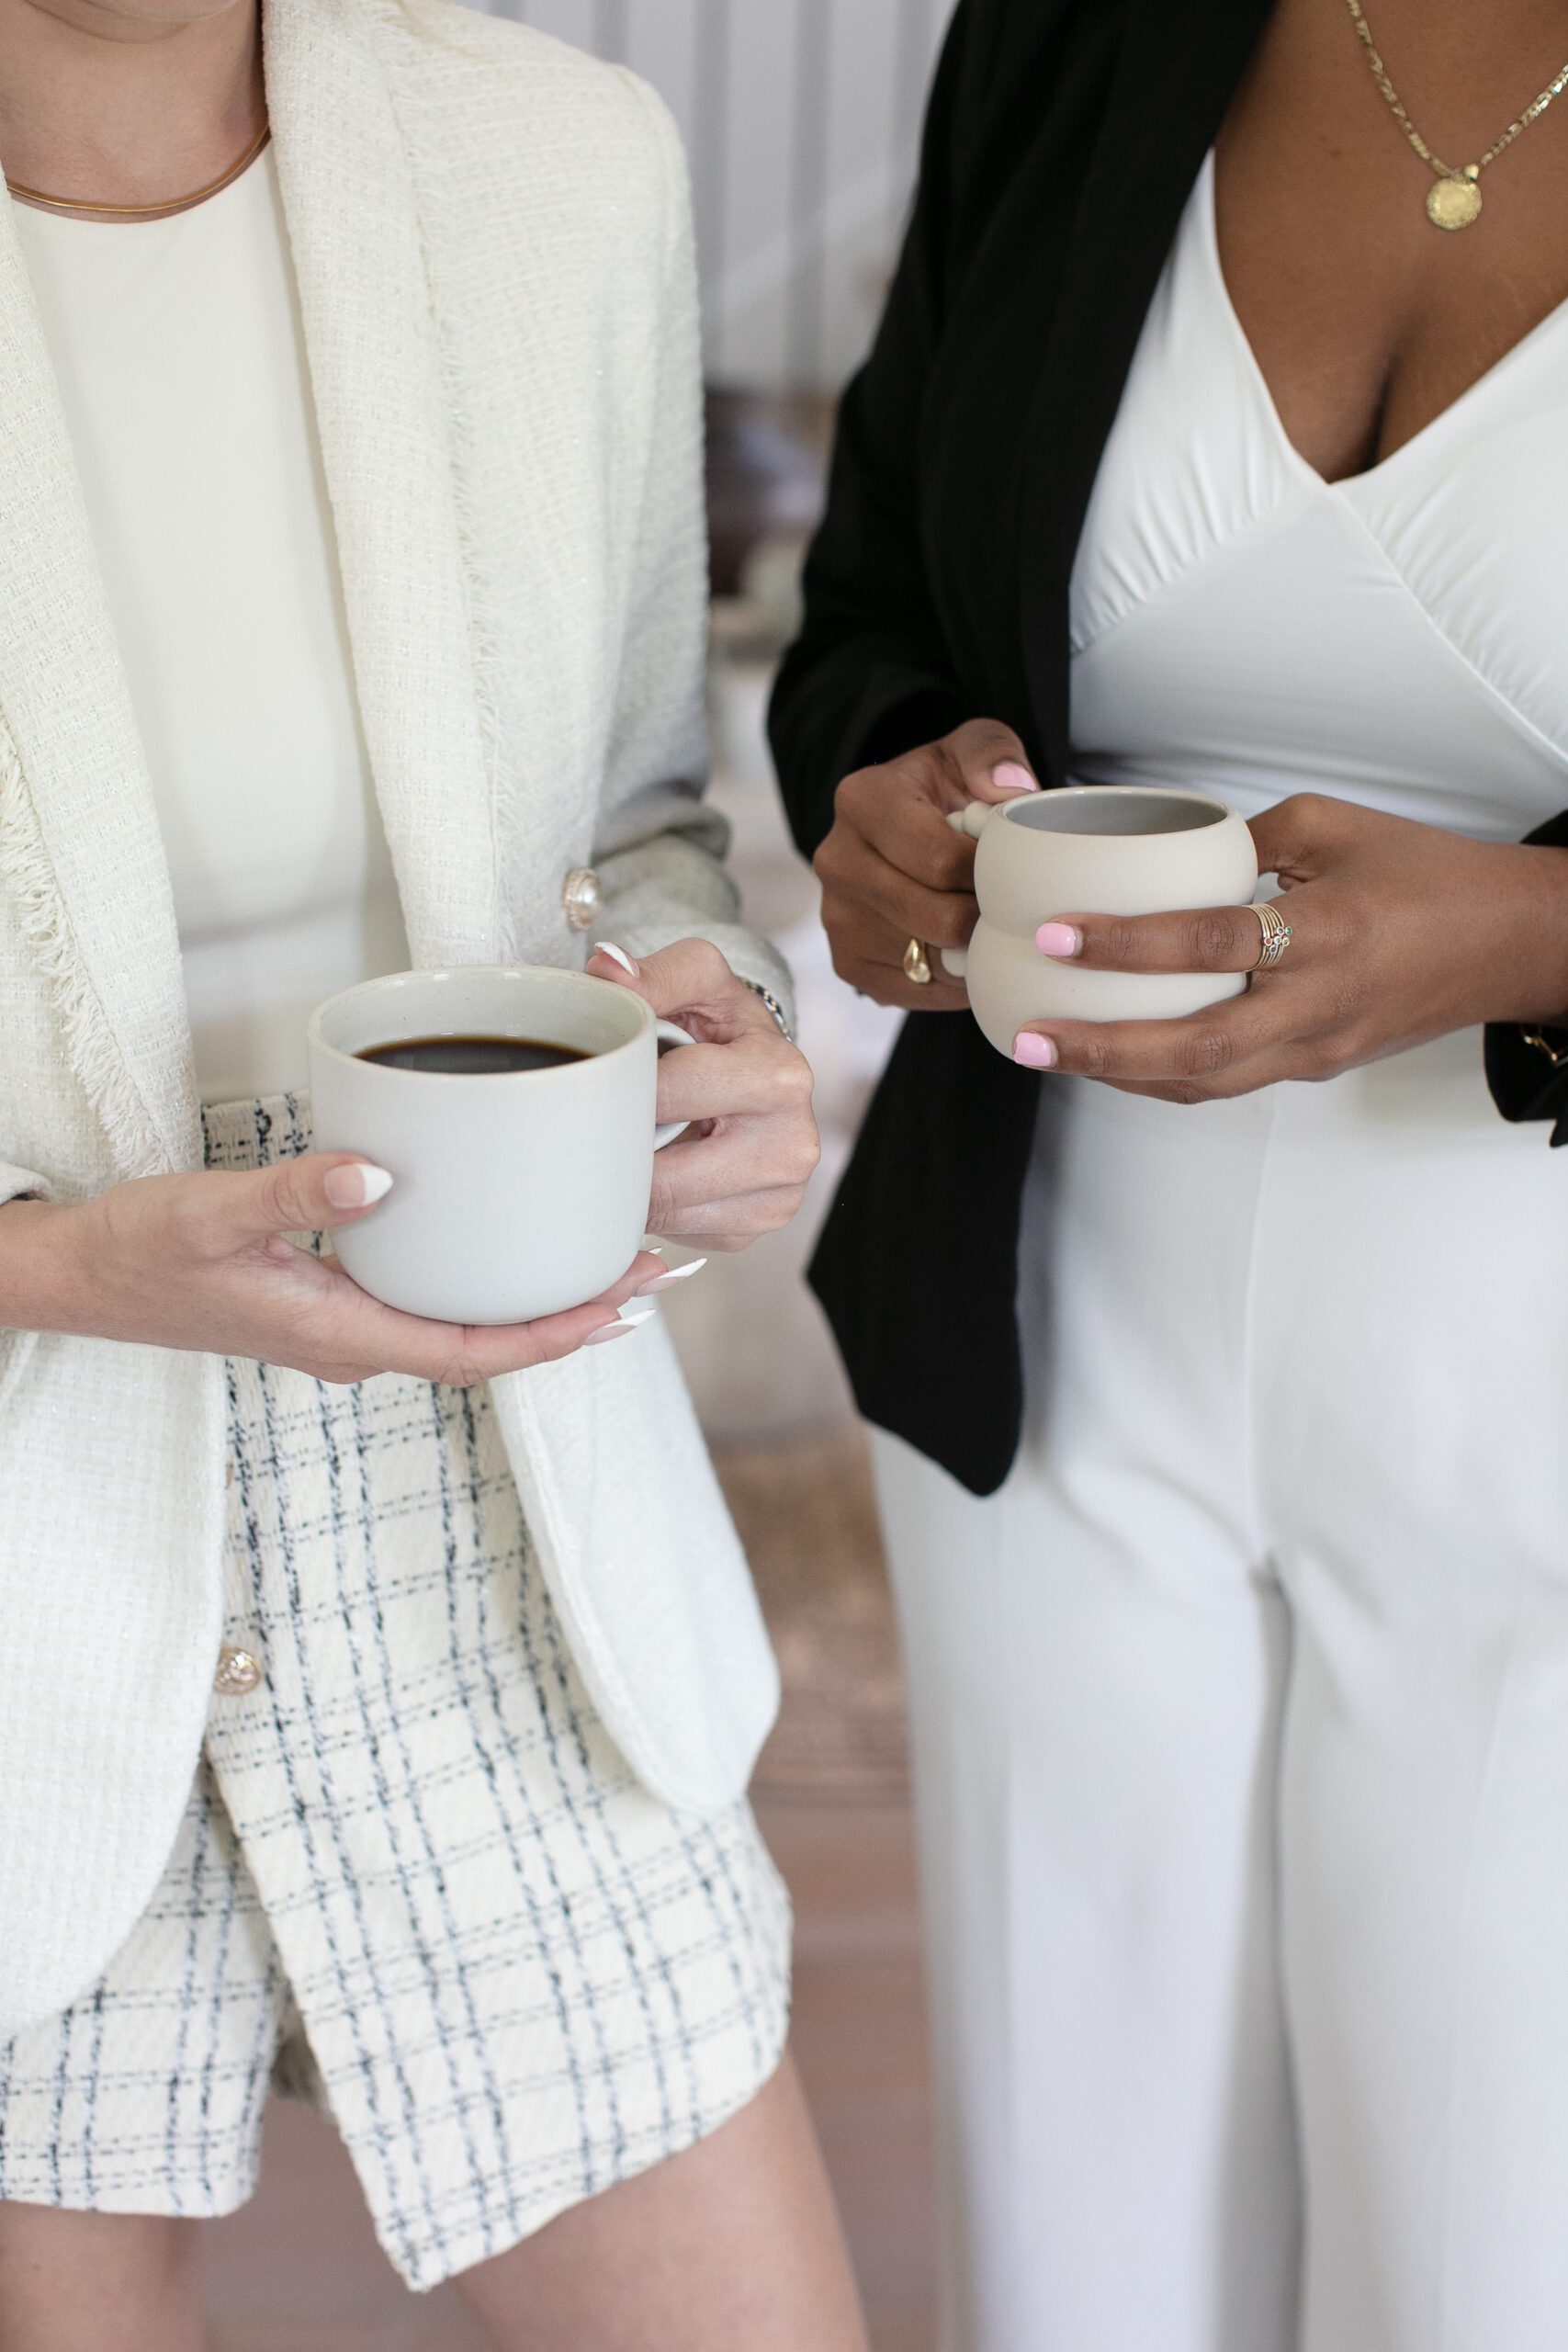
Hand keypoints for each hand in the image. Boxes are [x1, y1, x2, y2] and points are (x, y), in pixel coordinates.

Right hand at [2, 1158, 661, 1383]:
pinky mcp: (333, 1302)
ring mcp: (346, 1328)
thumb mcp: (209, 1212)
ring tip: (604, 1257)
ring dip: (536, 1301)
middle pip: (489, 1343)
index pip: (474, 1352)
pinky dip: (485, 1280)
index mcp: (341, 1336)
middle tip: (647, 1269)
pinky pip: (431, 1302)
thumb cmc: (139, 1253)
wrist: (81, 1277)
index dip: (554, 1335)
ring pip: (464, 1323)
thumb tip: (377, 1177)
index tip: (621, 1305)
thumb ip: (291, 1192)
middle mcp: (356, 1344)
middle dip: (571, 1315)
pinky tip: (509, 1244)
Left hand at [587, 937, 818, 1250]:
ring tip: (631, 1143)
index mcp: (780, 1076)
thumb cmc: (724, 1026)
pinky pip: (678, 1232)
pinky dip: (657, 1206)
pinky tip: (661, 1169)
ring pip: (666, 1214)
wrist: (762, 1071)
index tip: (601, 1079)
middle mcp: (792, 1145)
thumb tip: (606, 969)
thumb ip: (653, 973)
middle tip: (597, 1124)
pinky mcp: (753, 1229)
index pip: (669, 1095)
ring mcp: (778, 1197)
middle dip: (621, 1151)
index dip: (622, 1088)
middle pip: (666, 1177)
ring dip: (633, 1184)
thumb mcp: (699, 981)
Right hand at [813, 719, 1040, 1007]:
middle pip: (937, 917)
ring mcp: (836, 917)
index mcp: (862, 800)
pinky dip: (953, 980)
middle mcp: (836, 859)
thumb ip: (994, 753)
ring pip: (931, 959)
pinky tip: (963, 948)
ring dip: (971, 950)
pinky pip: (918, 990)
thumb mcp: (970, 750)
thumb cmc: (946, 790)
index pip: (941, 859)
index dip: (991, 873)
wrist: (905, 832)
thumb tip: (1011, 789)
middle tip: (1006, 901)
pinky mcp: (847, 963)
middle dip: (984, 915)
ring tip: (985, 921)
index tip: (1008, 866)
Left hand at [1012, 794, 1567, 1101]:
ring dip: (1120, 1074)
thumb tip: (1165, 848)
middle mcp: (1315, 1003)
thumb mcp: (1334, 825)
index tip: (1056, 934)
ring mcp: (1316, 1047)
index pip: (1209, 942)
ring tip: (1049, 1054)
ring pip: (1203, 1082)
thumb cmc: (1426, 874)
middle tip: (1029, 1038)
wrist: (1508, 943)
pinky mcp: (1315, 1066)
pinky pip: (1225, 1083)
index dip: (1126, 943)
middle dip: (1101, 1048)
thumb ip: (1244, 837)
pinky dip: (1162, 1078)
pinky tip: (1111, 1060)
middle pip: (1193, 1048)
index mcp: (1323, 932)